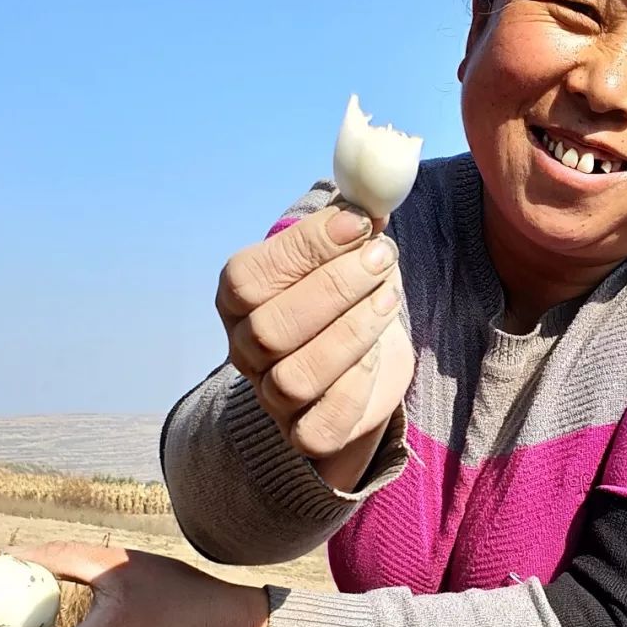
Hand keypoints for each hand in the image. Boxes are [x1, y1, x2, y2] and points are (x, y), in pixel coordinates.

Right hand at [217, 203, 414, 490]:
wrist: (364, 364)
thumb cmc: (348, 296)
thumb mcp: (345, 253)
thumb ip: (351, 225)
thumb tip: (373, 193)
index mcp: (238, 299)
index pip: (249, 278)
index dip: (303, 250)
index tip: (357, 223)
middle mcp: (245, 350)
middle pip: (271, 330)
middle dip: (333, 289)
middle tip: (382, 257)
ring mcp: (272, 397)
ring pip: (296, 377)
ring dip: (351, 333)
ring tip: (388, 297)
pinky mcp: (305, 434)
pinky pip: (322, 423)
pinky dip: (357, 384)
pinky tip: (380, 350)